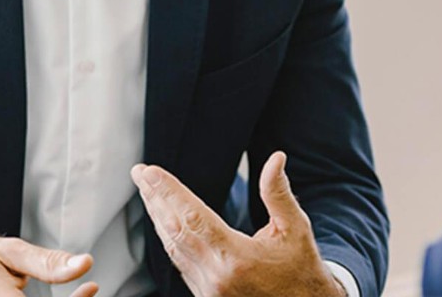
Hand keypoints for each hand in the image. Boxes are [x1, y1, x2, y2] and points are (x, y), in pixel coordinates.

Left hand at [132, 151, 346, 296]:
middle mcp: (215, 277)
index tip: (150, 171)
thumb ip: (278, 193)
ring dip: (158, 217)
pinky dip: (169, 238)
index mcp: (236, 258)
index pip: (193, 216)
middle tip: (140, 173)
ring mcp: (207, 291)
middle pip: (175, 230)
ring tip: (148, 191)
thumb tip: (276, 158)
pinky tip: (164, 222)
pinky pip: (179, 263)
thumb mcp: (295, 229)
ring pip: (172, 248)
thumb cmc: (301, 270)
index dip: (168, 191)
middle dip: (155, 198)